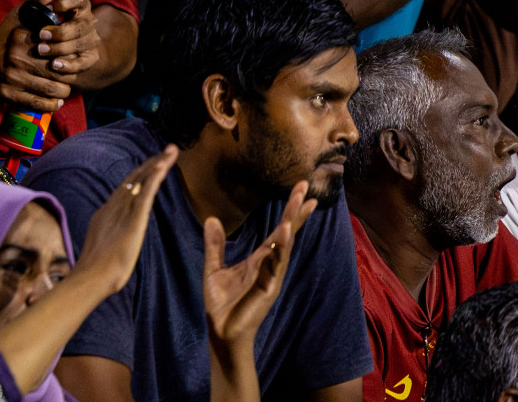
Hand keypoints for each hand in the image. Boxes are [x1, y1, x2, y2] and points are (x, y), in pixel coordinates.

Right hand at [0, 0, 102, 110]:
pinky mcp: (7, 95)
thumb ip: (37, 0)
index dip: (69, 54)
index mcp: (21, 38)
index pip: (58, 50)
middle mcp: (14, 58)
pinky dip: (50, 105)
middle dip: (68, 74)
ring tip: (65, 88)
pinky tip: (56, 101)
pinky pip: (37, 104)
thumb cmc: (7, 36)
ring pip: (50, 89)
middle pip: (56, 70)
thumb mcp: (20, 15)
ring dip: (63, 91)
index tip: (72, 55)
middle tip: (71, 74)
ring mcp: (10, 78)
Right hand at [69, 147, 176, 296]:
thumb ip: (109, 235)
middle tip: (167, 149)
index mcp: (107, 211)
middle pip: (135, 178)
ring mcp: (123, 211)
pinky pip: (145, 193)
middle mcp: (114, 206)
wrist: (92, 277)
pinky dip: (154, 177)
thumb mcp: (103, 245)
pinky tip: (163, 165)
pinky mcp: (134, 220)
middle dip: (151, 162)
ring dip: (157, 163)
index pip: (127, 186)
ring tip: (171, 151)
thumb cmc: (97, 270)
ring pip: (142, 181)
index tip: (153, 163)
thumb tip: (112, 237)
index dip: (140, 173)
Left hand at [204, 181, 315, 349]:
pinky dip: (280, 247)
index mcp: (259, 259)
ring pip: (285, 245)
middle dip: (296, 210)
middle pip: (287, 232)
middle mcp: (270, 265)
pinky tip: (283, 232)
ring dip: (291, 223)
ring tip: (299, 201)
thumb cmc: (221, 304)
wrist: (221, 332)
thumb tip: (211, 218)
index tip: (301, 190)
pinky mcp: (268, 288)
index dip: (289, 211)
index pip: (278, 230)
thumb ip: (215, 245)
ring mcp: (272, 276)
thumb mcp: (213, 268)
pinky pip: (276, 264)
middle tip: (305, 186)